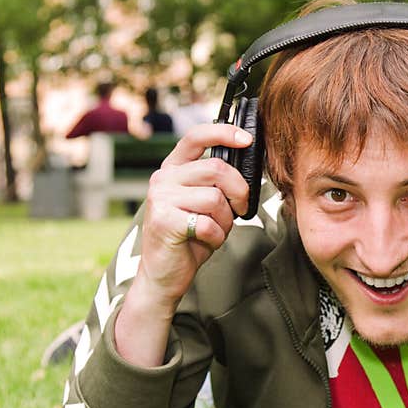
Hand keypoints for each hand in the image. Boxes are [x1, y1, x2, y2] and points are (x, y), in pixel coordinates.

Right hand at [115, 124, 251, 366]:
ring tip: (216, 230)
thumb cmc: (190, 237)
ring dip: (226, 219)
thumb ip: (217, 183)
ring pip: (215, 198)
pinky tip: (205, 241)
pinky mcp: (164, 221)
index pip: (195, 137)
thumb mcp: (205, 203)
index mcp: (173, 169)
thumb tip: (246, 165)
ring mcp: (160, 199)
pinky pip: (208, 223)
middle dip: (239, 190)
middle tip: (240, 208)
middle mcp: (163, 179)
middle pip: (216, 168)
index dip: (223, 133)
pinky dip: (216, 236)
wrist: (164, 275)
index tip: (247, 139)